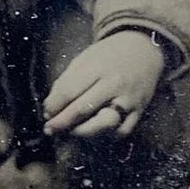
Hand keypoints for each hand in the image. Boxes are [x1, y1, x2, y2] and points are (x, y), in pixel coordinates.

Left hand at [42, 29, 165, 139]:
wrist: (143, 51)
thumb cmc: (108, 56)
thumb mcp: (84, 59)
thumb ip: (66, 81)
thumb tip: (50, 108)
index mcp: (97, 66)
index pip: (69, 90)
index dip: (53, 105)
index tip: (46, 114)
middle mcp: (114, 83)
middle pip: (83, 108)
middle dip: (62, 123)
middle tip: (49, 129)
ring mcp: (128, 99)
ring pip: (105, 124)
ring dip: (84, 132)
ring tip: (72, 132)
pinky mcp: (139, 111)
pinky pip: (121, 131)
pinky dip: (106, 136)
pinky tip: (94, 133)